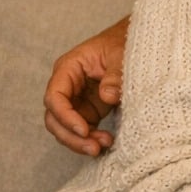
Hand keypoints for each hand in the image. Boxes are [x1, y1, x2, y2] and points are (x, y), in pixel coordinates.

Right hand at [44, 17, 129, 155]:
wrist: (136, 43)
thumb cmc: (124, 43)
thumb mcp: (121, 53)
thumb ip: (115, 74)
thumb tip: (107, 95)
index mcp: (68, 68)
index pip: (54, 96)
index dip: (65, 116)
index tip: (84, 129)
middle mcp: (68, 86)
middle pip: (54, 118)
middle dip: (70, 136)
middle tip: (93, 148)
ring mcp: (77, 100)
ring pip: (66, 128)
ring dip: (80, 142)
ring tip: (103, 146)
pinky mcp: (90, 110)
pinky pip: (83, 130)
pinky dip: (91, 140)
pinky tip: (106, 143)